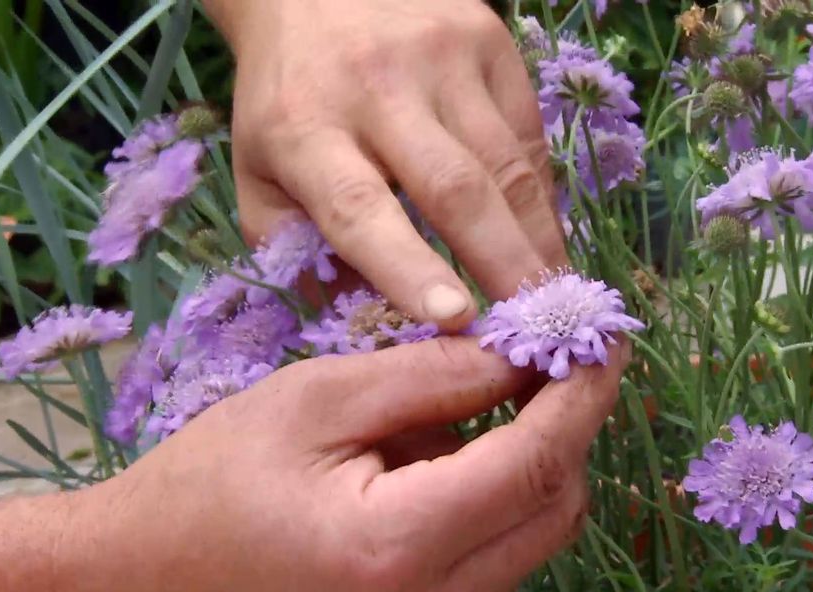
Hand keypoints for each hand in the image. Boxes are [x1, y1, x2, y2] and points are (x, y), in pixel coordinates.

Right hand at [58, 338, 624, 591]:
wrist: (133, 590)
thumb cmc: (207, 482)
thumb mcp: (315, 400)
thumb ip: (431, 377)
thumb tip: (523, 357)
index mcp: (395, 551)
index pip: (536, 464)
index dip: (582, 395)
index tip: (601, 338)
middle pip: (552, 513)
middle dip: (562, 431)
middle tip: (540, 363)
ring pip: (527, 545)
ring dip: (518, 470)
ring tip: (447, 421)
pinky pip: (488, 574)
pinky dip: (483, 512)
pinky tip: (425, 475)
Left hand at [209, 0, 565, 329]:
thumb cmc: (285, 102)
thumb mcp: (258, 176)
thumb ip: (298, 252)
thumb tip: (368, 323)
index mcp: (303, 131)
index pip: (357, 206)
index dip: (406, 266)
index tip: (454, 318)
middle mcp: (375, 88)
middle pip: (454, 187)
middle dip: (502, 265)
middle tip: (534, 331)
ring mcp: (440, 57)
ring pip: (507, 163)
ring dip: (537, 239)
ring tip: (554, 295)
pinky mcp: (488, 40)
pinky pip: (527, 134)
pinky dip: (540, 194)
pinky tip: (542, 236)